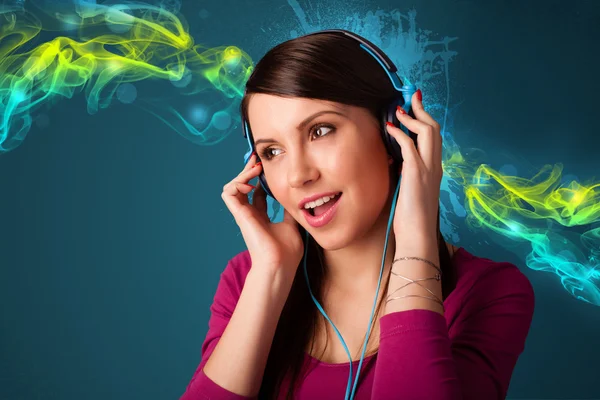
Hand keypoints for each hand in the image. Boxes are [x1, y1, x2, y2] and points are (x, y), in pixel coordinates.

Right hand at [221, 153, 303, 276]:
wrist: (280, 264)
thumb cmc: (287, 251)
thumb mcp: (292, 225)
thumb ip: (290, 212)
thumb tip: (298, 200)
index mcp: (262, 217)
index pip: (256, 193)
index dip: (260, 178)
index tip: (267, 166)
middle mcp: (250, 214)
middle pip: (243, 186)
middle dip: (248, 170)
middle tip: (258, 160)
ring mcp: (244, 214)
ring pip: (232, 187)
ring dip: (242, 175)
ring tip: (254, 170)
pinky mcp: (240, 215)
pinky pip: (228, 193)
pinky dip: (237, 184)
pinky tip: (251, 185)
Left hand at [385, 90, 442, 246]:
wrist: (417, 235)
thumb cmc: (411, 218)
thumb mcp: (409, 191)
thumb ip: (406, 175)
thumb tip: (393, 163)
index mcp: (434, 170)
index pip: (434, 138)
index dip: (425, 120)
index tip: (415, 108)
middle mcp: (435, 166)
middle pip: (434, 129)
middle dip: (422, 110)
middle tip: (412, 97)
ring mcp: (428, 168)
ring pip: (427, 132)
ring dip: (412, 117)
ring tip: (399, 109)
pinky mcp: (416, 173)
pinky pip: (409, 145)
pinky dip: (399, 133)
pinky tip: (390, 128)